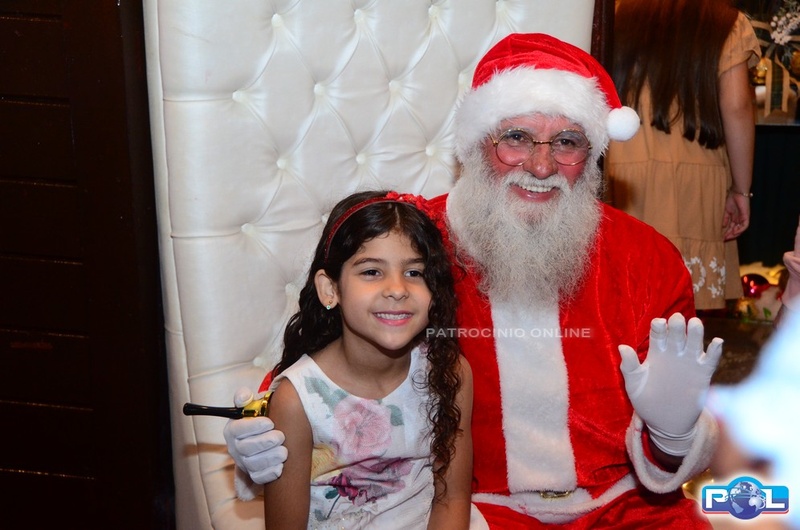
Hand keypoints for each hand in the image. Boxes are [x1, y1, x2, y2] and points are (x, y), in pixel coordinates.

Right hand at [223, 387, 287, 483]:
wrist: (264, 437)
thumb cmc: (258, 418)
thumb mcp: (251, 405)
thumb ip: (244, 398)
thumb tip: (243, 396)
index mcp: (233, 429)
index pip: (238, 429)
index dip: (253, 426)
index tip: (270, 422)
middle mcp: (235, 447)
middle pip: (246, 448)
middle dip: (264, 443)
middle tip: (281, 437)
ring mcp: (243, 463)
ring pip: (253, 464)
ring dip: (269, 459)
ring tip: (284, 452)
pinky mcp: (253, 474)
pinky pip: (259, 478)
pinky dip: (269, 474)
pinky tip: (280, 468)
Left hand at [618, 313, 722, 455]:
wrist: (666, 423)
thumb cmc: (647, 401)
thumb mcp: (634, 384)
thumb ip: (629, 366)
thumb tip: (622, 346)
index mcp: (656, 352)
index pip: (658, 333)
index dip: (658, 327)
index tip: (658, 324)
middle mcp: (674, 353)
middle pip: (676, 333)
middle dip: (677, 325)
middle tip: (677, 319)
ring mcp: (689, 362)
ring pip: (694, 342)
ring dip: (696, 332)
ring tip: (694, 324)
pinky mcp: (703, 374)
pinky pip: (711, 359)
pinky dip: (715, 350)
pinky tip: (717, 342)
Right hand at [722, 192, 749, 240]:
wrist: (737, 192)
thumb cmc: (731, 199)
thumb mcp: (726, 210)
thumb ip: (725, 218)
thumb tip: (723, 226)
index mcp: (735, 217)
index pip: (732, 227)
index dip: (727, 233)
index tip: (721, 237)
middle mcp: (740, 219)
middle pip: (736, 230)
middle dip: (730, 235)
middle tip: (724, 239)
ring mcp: (743, 218)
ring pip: (740, 229)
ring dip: (734, 234)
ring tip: (728, 237)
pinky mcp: (746, 216)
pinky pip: (744, 226)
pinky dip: (740, 230)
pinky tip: (734, 232)